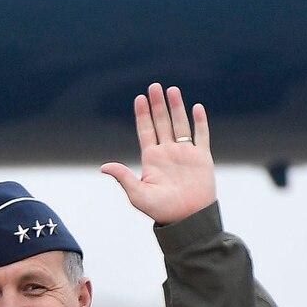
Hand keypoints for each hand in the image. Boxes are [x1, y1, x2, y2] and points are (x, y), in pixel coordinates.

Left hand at [100, 83, 215, 225]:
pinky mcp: (202, 158)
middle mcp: (168, 153)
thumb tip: (104, 166)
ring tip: (172, 90)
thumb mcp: (138, 194)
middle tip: (154, 86)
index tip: (139, 98)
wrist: (188, 219)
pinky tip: (196, 107)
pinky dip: (200, 121)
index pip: (146, 131)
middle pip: (162, 123)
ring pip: (180, 124)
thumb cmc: (161, 210)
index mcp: (152, 159)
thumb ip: (123, 177)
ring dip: (176, 107)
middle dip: (158, 105)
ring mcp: (186, 154)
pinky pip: (201, 135)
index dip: (142, 115)